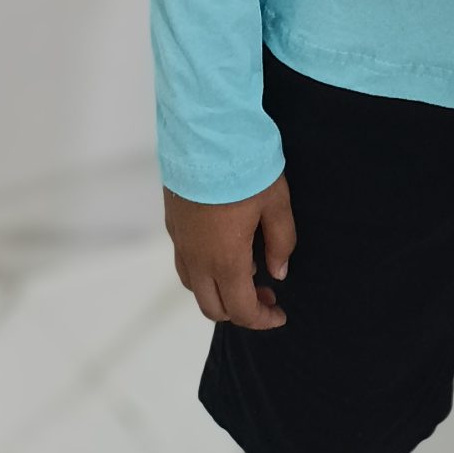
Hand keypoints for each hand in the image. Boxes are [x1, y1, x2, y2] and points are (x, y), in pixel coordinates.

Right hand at [162, 173, 296, 327]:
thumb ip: (280, 242)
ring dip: (219, 291)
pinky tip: (223, 247)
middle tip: (266, 293)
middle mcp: (197, 259)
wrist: (204, 132)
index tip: (280, 315)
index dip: (263, 320)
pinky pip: (184, 262)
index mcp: (225, 260)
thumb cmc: (244, 167)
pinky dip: (203, 271)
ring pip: (194, 287)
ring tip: (246, 270)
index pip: (241, 310)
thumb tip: (278, 273)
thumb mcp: (275, 202)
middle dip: (240, 310)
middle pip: (212, 308)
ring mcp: (180, 242)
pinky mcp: (172, 223)